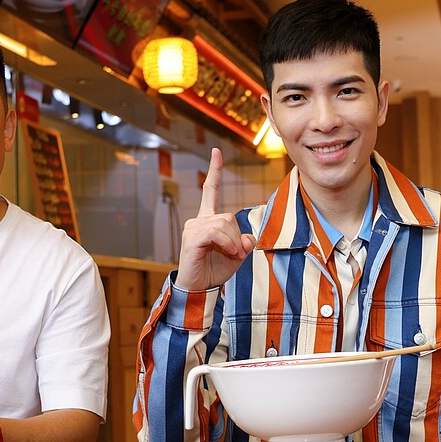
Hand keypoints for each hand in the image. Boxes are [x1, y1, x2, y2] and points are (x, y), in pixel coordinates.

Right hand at [174, 148, 255, 290]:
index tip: (216, 152)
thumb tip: (248, 238)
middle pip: (228, 216)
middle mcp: (198, 221)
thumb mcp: (237, 255)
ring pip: (224, 224)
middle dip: (238, 236)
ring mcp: (193, 228)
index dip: (214, 171)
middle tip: (236, 253)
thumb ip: (244, 243)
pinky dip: (227, 243)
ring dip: (234, 242)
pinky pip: (215, 233)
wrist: (198, 289)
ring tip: (230, 255)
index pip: (209, 191)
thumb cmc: (214, 271)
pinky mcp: (192, 239)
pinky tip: (227, 252)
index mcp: (208, 221)